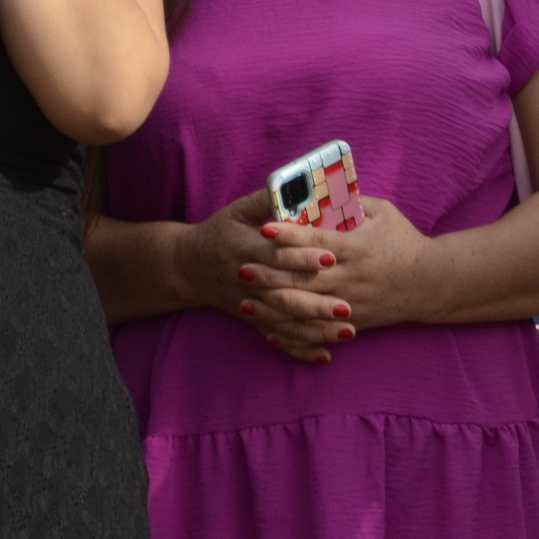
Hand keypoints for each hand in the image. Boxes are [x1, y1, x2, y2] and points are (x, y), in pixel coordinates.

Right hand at [176, 190, 341, 363]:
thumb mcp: (236, 210)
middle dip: (317, 301)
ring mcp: (250, 304)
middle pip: (285, 293)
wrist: (189, 266)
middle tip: (349, 304)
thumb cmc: (219, 232)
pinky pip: (278, 337)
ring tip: (347, 331)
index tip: (331, 257)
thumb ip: (266, 198)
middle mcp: (248, 280)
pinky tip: (325, 356)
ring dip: (316, 329)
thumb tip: (297, 182)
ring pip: (285, 321)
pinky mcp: (253, 320)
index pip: (277, 254)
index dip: (303, 257)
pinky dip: (300, 349)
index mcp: (245, 248)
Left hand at [228, 194, 438, 361]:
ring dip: (273, 306)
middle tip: (241, 268)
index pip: (317, 240)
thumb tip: (317, 189)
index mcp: (356, 247)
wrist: (431, 283)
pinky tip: (268, 331)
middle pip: (304, 278)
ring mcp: (351, 303)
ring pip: (306, 308)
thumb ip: (350, 202)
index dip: (289, 234)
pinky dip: (292, 333)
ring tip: (245, 300)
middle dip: (270, 274)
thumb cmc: (403, 240)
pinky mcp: (351, 322)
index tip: (264, 227)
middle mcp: (351, 277)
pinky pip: (317, 330)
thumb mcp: (382, 212)